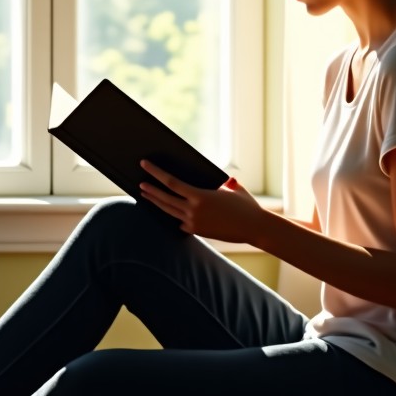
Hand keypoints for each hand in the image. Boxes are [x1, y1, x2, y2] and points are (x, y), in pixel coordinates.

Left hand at [139, 160, 264, 242]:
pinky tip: (165, 209)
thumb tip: (222, 179)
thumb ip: (224, 182)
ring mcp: (194, 222)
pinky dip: (171, 214)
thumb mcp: (233, 188)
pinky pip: (179, 221)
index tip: (145, 164)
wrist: (255, 228)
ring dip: (156, 202)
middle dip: (151, 190)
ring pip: (168, 211)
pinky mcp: (197, 231)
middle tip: (140, 183)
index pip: (171, 183)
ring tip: (145, 195)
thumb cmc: (246, 205)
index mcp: (200, 196)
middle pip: (165, 198)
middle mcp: (193, 210)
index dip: (156, 173)